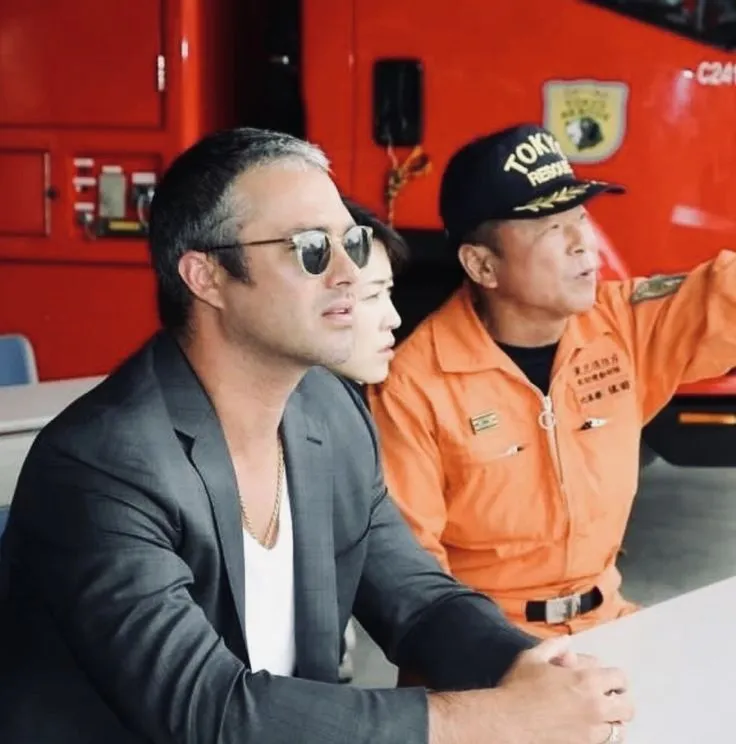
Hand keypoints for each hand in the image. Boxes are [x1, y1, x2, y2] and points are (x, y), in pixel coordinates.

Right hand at [494, 636, 632, 743]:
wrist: (507, 723)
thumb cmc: (518, 688)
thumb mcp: (532, 658)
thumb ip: (553, 646)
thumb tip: (567, 640)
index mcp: (586, 680)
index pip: (620, 679)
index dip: (614, 678)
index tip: (607, 681)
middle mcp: (595, 707)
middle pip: (627, 707)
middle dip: (620, 702)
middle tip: (607, 700)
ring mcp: (592, 731)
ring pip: (619, 729)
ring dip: (612, 721)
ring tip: (599, 718)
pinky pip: (605, 742)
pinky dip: (601, 735)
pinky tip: (588, 729)